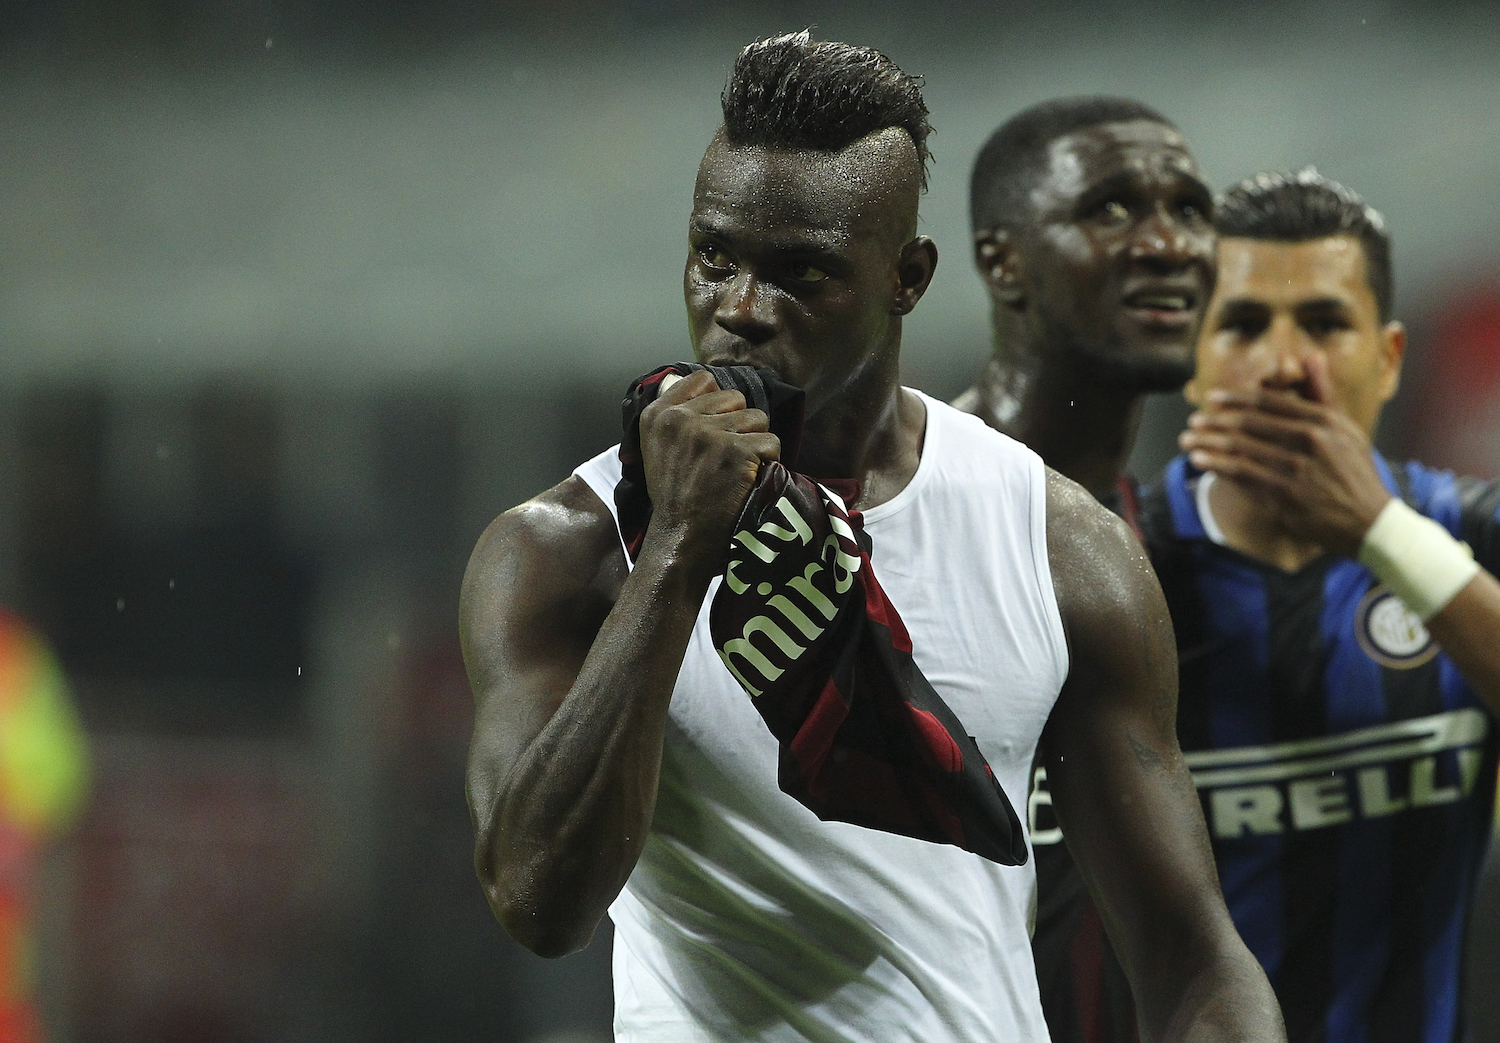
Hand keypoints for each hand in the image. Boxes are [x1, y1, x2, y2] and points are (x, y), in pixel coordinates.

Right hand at [637, 370, 780, 560]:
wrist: (681, 537)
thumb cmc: (674, 498)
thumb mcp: (658, 448)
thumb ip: (677, 417)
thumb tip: (709, 388)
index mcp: (658, 415)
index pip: (702, 380)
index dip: (719, 401)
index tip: (719, 426)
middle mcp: (681, 419)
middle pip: (736, 398)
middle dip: (740, 424)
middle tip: (729, 456)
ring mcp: (709, 434)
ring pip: (758, 418)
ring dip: (756, 443)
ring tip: (740, 469)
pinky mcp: (736, 451)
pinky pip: (772, 442)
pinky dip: (770, 461)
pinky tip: (751, 479)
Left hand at [1178, 356, 1392, 556]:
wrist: (1369, 520)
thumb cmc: (1353, 471)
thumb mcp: (1346, 428)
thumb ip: (1322, 393)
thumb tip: (1311, 355)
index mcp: (1322, 420)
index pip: (1269, 402)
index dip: (1235, 399)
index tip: (1212, 398)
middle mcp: (1308, 441)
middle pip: (1248, 424)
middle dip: (1214, 421)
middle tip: (1193, 421)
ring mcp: (1295, 469)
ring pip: (1239, 449)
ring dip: (1207, 443)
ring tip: (1187, 441)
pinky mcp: (1284, 495)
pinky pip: (1241, 476)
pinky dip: (1216, 466)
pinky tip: (1200, 461)